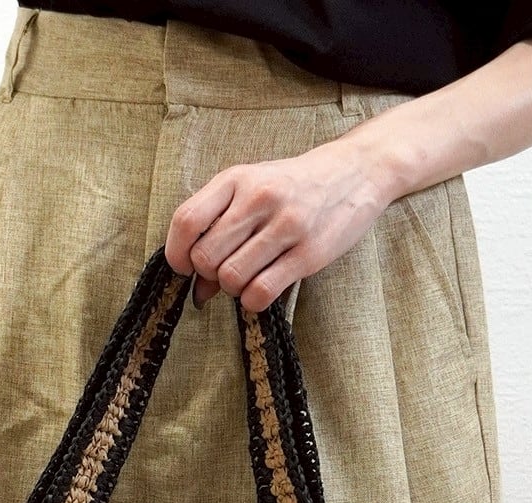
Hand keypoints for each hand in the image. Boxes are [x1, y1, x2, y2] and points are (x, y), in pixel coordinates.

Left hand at [165, 138, 390, 312]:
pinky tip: (262, 289)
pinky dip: (253, 301)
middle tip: (226, 270)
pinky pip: (260, 292)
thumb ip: (219, 229)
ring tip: (249, 276)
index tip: (185, 266)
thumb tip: (197, 288)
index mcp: (237, 178)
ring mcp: (286, 225)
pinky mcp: (308, 254)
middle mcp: (260, 198)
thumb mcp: (251, 191)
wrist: (354, 172)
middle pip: (206, 257)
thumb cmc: (293, 187)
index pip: (186, 221)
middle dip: (208, 275)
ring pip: (231, 278)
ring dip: (233, 288)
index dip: (177, 254)